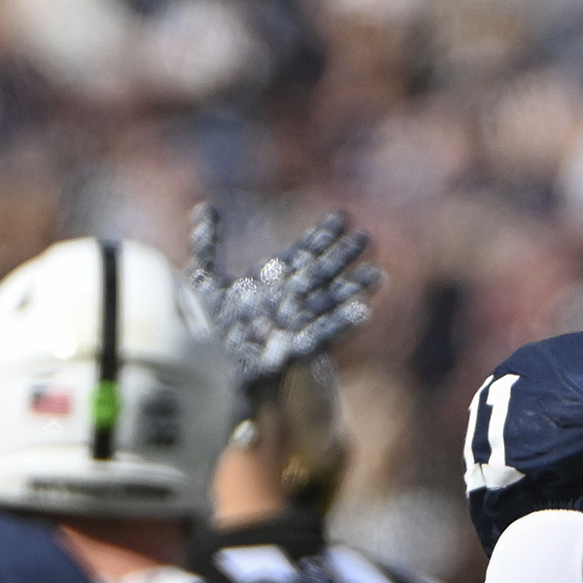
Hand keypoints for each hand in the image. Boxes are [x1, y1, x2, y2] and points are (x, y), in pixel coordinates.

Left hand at [187, 204, 382, 391]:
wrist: (211, 376)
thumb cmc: (210, 328)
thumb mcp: (204, 280)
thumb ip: (208, 244)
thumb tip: (207, 206)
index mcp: (270, 285)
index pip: (300, 256)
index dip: (320, 238)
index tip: (341, 218)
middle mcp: (285, 304)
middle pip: (318, 276)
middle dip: (341, 258)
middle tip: (365, 238)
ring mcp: (290, 328)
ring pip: (326, 305)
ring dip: (351, 291)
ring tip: (377, 275)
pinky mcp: (288, 353)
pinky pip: (318, 338)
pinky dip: (339, 325)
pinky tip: (362, 312)